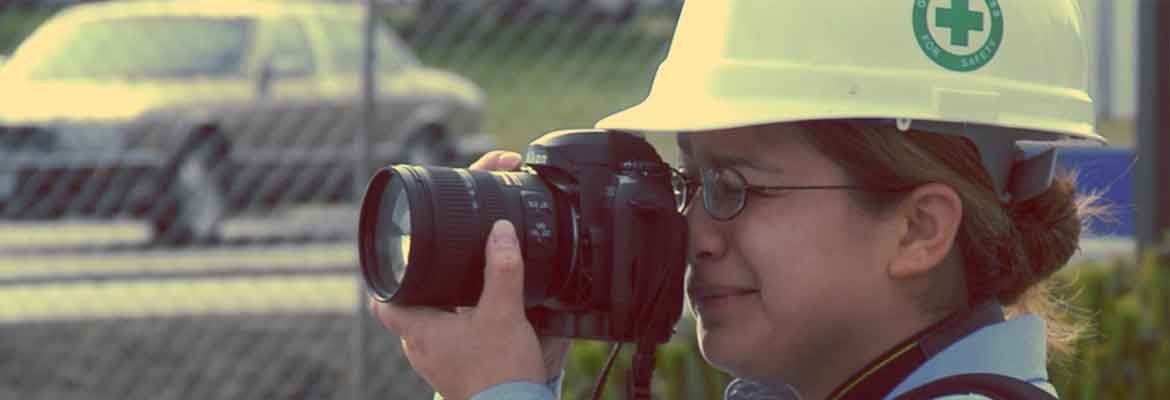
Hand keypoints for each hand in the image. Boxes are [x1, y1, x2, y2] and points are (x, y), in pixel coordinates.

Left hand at [370, 151, 569, 399]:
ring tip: (463, 295)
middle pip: (409, 313)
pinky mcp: (456, 376)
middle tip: (439, 269)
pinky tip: (480, 324)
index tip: (396, 262)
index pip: (383, 303)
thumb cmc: (500, 372)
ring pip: (429, 330)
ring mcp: (437, 366)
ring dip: (442, 312)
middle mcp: (421, 351)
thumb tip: (501, 231)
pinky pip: (448, 346)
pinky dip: (458, 331)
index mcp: (419, 332)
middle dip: (423, 291)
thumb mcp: (505, 311)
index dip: (386, 280)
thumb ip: (503, 269)